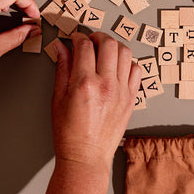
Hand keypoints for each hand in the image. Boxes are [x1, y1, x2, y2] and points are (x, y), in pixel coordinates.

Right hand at [51, 32, 140, 168]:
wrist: (87, 157)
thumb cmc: (69, 133)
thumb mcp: (57, 98)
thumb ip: (62, 68)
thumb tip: (61, 47)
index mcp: (84, 84)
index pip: (85, 45)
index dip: (78, 37)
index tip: (75, 38)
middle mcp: (106, 84)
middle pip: (108, 43)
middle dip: (98, 36)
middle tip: (90, 40)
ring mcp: (122, 90)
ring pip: (125, 52)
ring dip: (114, 46)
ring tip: (104, 51)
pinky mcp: (131, 98)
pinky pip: (136, 69)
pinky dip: (127, 62)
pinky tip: (116, 67)